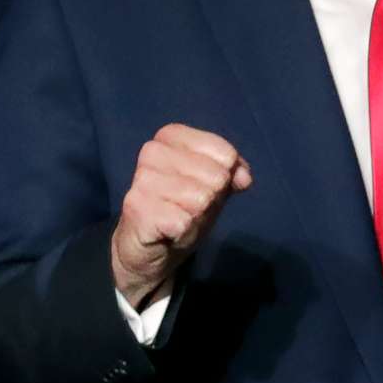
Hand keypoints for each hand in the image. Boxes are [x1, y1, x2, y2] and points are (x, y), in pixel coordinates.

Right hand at [111, 124, 251, 305]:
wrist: (148, 246)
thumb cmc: (181, 208)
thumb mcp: (214, 185)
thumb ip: (232, 173)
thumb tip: (244, 177)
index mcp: (170, 136)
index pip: (225, 153)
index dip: (226, 176)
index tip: (204, 186)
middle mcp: (153, 151)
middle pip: (216, 176)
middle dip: (211, 199)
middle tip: (189, 207)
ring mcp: (143, 179)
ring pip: (202, 199)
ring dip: (197, 216)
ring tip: (179, 217)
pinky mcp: (138, 207)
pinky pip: (185, 221)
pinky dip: (184, 232)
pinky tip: (169, 231)